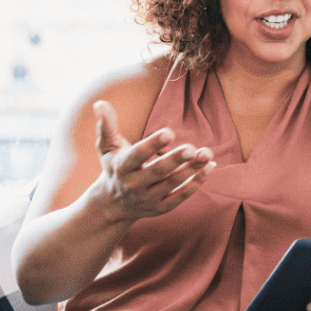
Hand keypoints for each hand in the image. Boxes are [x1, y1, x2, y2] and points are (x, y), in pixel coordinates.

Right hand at [93, 99, 214, 222]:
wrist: (113, 205)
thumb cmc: (114, 167)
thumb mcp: (107, 148)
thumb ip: (106, 127)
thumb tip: (100, 103)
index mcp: (121, 168)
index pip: (137, 156)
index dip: (152, 145)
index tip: (169, 132)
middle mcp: (134, 185)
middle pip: (158, 172)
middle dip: (176, 160)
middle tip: (193, 148)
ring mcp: (149, 199)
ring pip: (173, 184)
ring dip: (192, 170)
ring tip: (207, 153)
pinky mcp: (162, 208)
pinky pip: (181, 196)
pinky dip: (197, 183)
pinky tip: (209, 167)